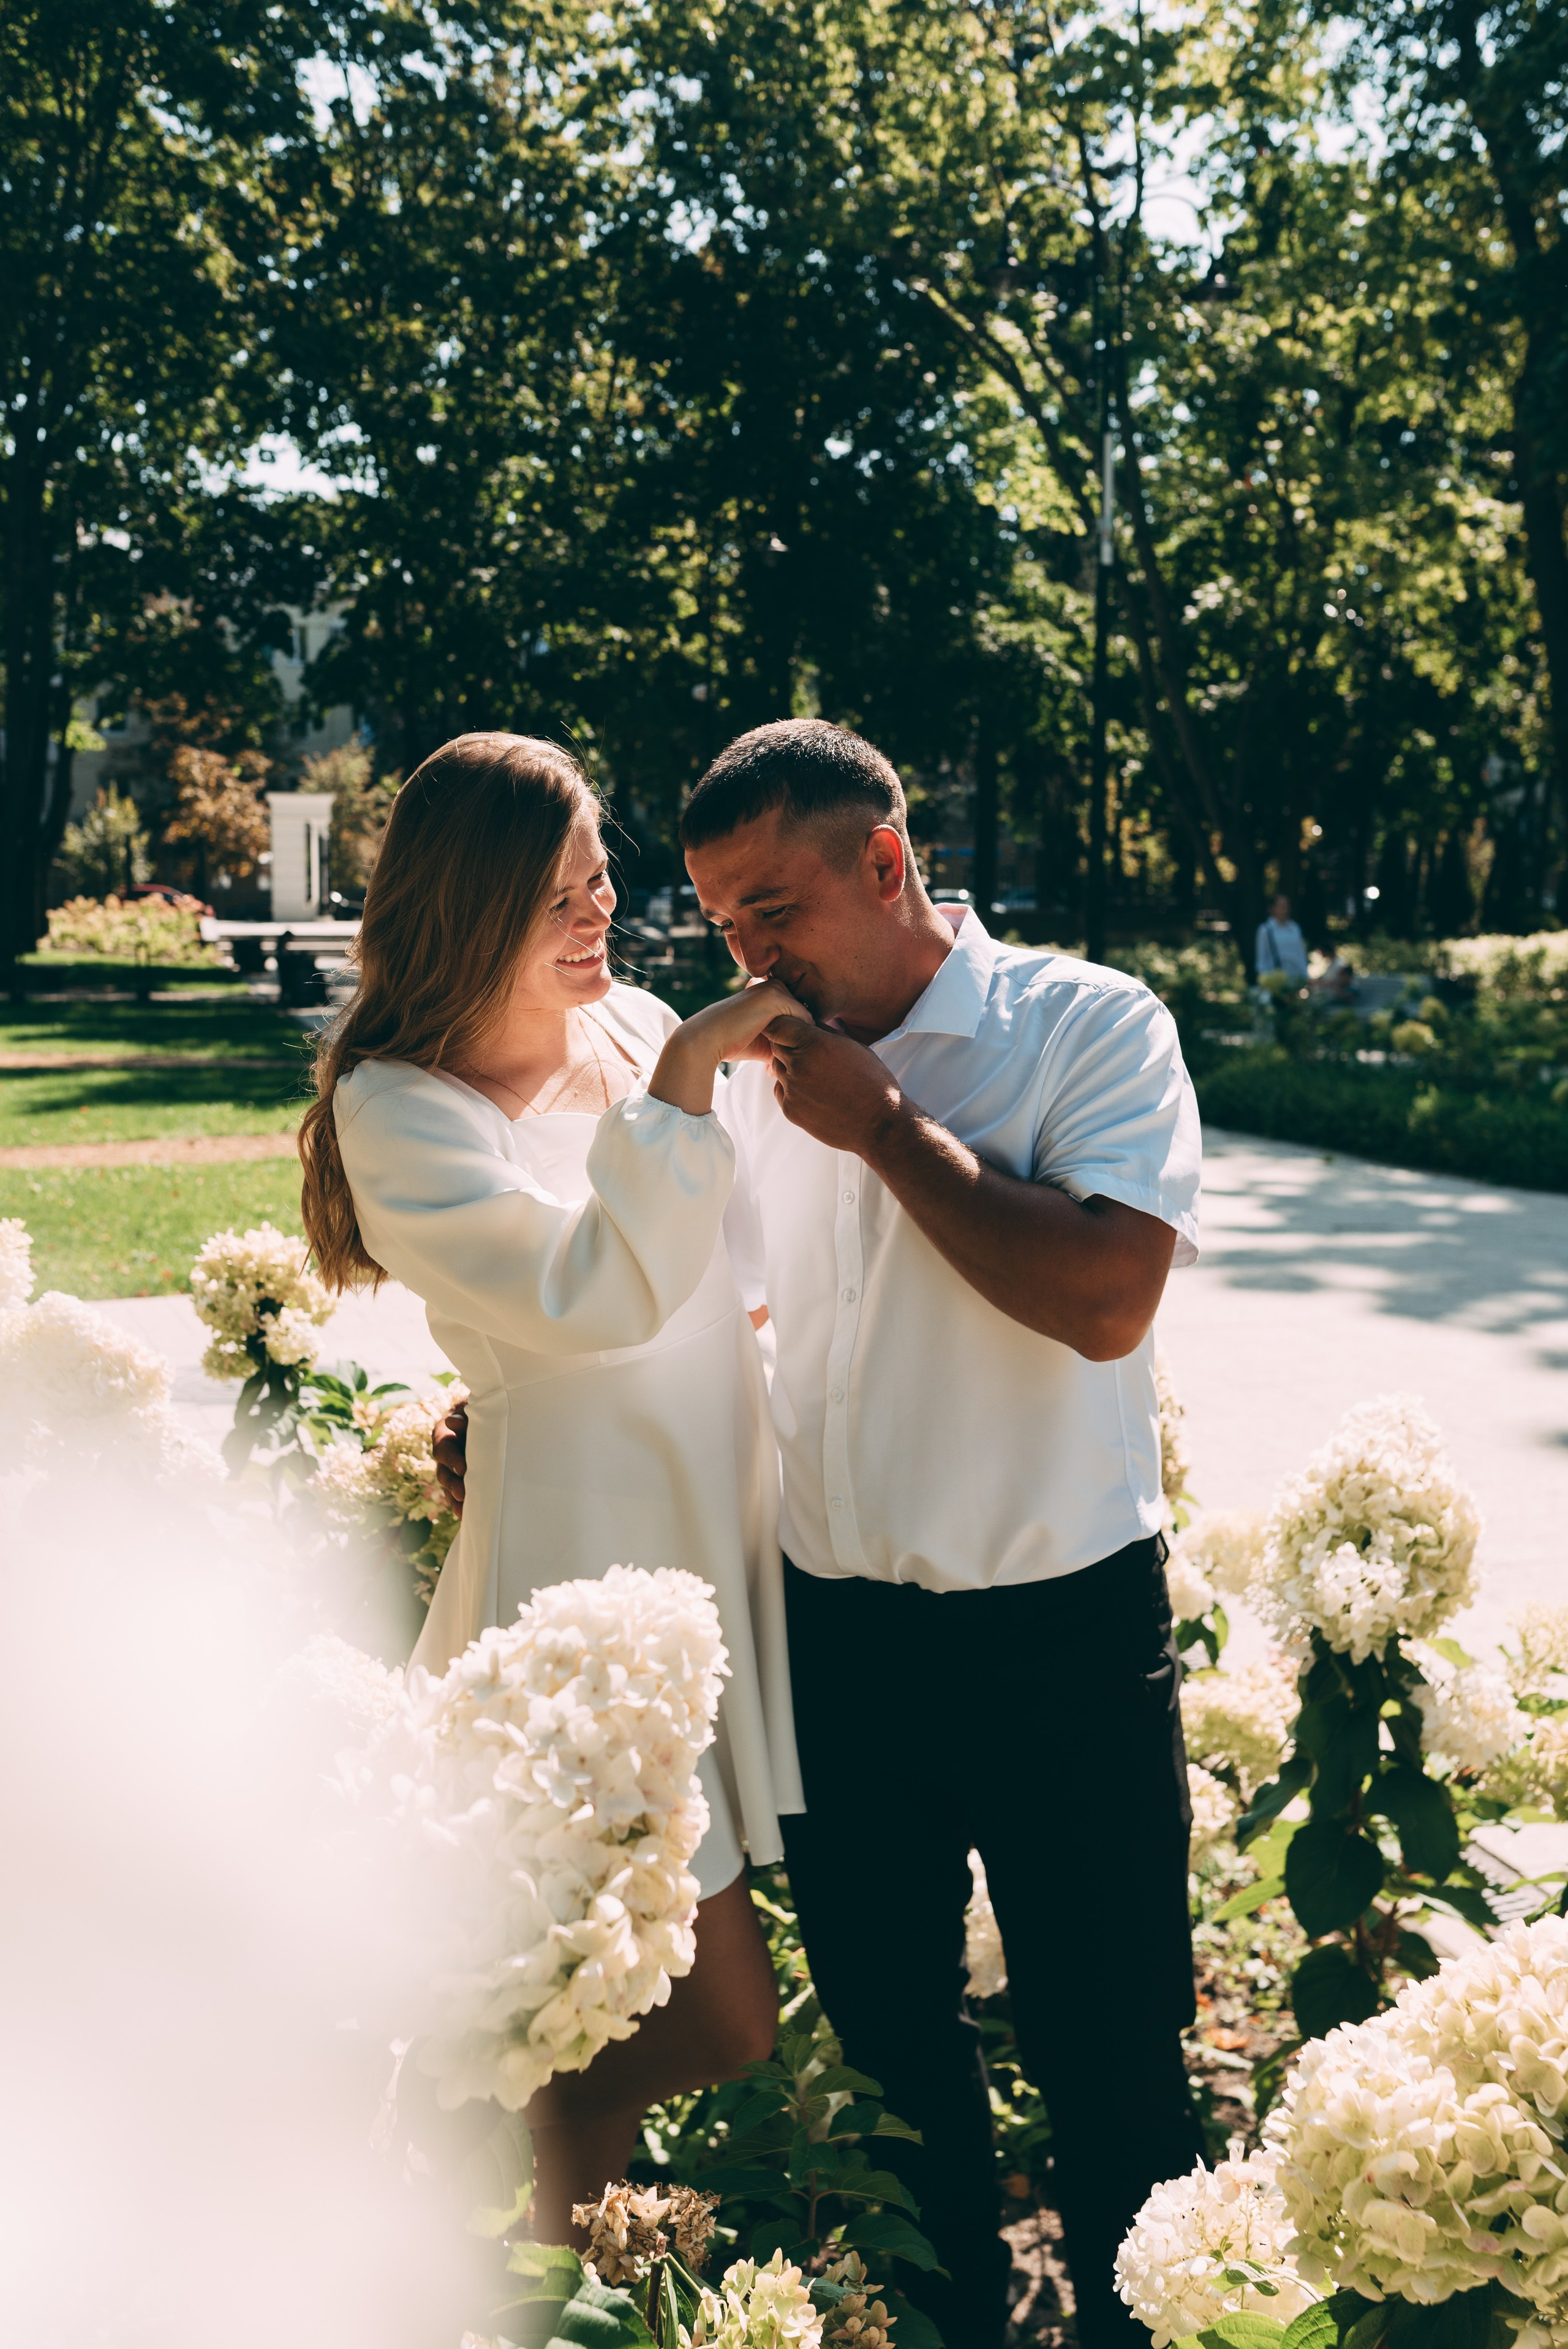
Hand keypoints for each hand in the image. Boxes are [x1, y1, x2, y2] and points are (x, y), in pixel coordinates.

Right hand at [432, 1398, 467, 1517]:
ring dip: (455, 1500)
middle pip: (444, 1472)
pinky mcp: (462, 1479)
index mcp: (443, 1434)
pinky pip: (458, 1496)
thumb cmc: (479, 1409)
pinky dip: (463, 1506)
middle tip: (463, 1494)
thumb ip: (464, 1415)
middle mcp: (445, 1454)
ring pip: (449, 1487)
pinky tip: (470, 1517)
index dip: (452, 1459)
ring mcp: (452, 1469)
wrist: (487, 1416)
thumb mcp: (472, 1408)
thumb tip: (452, 1422)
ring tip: (464, 1513)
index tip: (463, 1468)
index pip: (443, 1448)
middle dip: (453, 1485)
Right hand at [650, 978, 811, 1114]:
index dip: (798, 1038)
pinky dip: (797, 1040)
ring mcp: (776, 989)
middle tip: (776, 1064)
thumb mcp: (767, 1039)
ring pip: (807, 1019)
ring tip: (773, 1063)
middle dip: (802, 1041)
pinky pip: (804, 1021)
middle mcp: (776, 985)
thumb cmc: (733, 1042)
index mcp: (772, 990)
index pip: (800, 1014)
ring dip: (800, 1042)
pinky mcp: (776, 998)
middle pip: (807, 1016)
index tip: (783, 1060)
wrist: (706, 1040)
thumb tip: (811, 1051)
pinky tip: (773, 1057)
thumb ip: (787, 1038)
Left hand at [765, 1019, 906, 1152]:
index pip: (778, 1024)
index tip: (795, 1027)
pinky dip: (791, 1087)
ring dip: (790, 1065)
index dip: (785, 1023)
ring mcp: (792, 1089)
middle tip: (809, 1050)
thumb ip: (825, 1031)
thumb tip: (808, 1022)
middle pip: (776, 1045)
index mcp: (814, 1044)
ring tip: (817, 1073)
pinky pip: (780, 1089)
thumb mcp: (854, 1046)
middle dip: (788, 1043)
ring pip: (778, 1068)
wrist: (879, 1123)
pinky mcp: (790, 1109)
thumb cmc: (872, 1081)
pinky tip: (814, 1090)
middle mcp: (798, 1065)